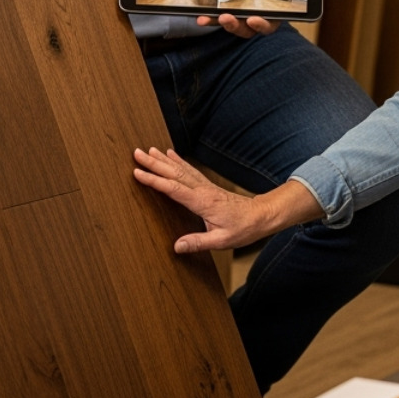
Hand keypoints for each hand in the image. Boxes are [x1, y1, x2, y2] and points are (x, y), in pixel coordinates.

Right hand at [133, 148, 325, 253]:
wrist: (261, 216)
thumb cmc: (243, 229)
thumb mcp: (221, 241)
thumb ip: (198, 243)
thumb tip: (176, 247)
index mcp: (202, 202)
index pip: (173, 188)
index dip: (154, 180)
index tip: (138, 172)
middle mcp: (202, 190)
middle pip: (174, 173)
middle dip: (154, 163)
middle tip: (137, 153)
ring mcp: (205, 186)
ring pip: (181, 168)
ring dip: (163, 159)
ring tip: (149, 150)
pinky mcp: (208, 186)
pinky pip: (189, 170)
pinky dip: (178, 160)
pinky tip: (171, 154)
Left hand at [197, 0, 343, 38]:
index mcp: (278, 12)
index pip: (271, 23)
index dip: (262, 24)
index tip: (255, 18)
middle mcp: (260, 15)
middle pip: (248, 28)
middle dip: (237, 26)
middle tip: (228, 18)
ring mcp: (243, 12)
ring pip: (232, 23)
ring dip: (220, 22)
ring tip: (211, 17)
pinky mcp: (229, 6)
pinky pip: (218, 14)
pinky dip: (208, 16)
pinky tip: (199, 14)